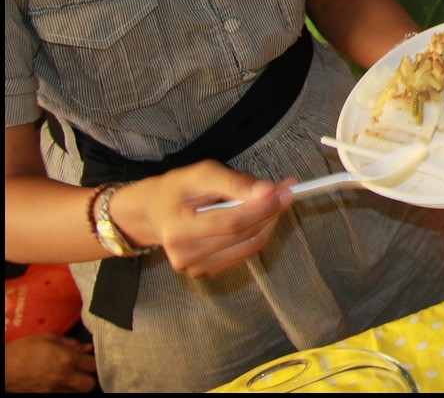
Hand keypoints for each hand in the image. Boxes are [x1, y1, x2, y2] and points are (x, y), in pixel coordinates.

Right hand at [4, 333, 96, 392]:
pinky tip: (60, 385)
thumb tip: (87, 348)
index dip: (93, 362)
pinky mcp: (44, 397)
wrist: (3, 367)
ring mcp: (53, 390)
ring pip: (76, 393)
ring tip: (71, 380)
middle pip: (89, 384)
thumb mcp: (48, 338)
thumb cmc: (24, 349)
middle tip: (82, 372)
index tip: (89, 360)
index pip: (92, 365)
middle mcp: (63, 376)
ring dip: (76, 387)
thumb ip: (70, 343)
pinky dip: (63, 391)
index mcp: (66, 359)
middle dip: (88, 378)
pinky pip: (61, 396)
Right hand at [112, 162, 295, 277]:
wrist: (153, 214)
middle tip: (287, 191)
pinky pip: (243, 254)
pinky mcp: (206, 272)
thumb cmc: (177, 189)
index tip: (285, 191)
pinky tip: (257, 216)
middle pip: (243, 237)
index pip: (231, 223)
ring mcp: (195, 267)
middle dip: (271, 212)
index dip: (263, 208)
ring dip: (268, 223)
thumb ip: (235, 182)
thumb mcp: (202, 174)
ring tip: (273, 200)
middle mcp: (184, 255)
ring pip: (248, 247)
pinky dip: (257, 234)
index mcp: (178, 229)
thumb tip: (268, 191)